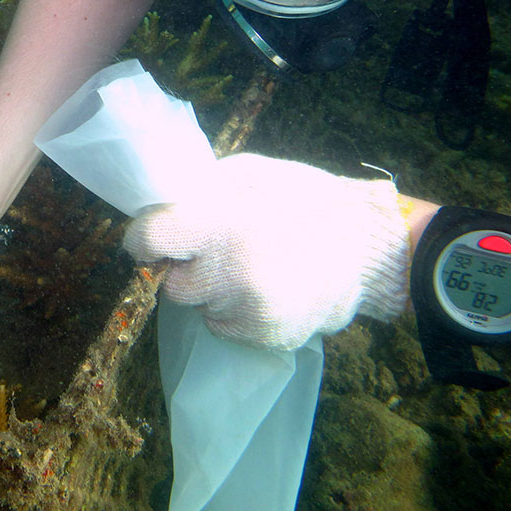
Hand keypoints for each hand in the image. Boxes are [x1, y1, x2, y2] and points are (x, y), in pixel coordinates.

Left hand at [123, 153, 410, 350]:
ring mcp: (250, 312)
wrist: (367, 246)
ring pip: (198, 307)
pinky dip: (234, 311)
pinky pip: (224, 326)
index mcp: (223, 225)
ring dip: (210, 290)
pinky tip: (264, 288)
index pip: (150, 241)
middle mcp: (233, 274)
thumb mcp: (247, 174)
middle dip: (184, 267)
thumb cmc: (302, 199)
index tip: (150, 239)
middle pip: (171, 283)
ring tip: (248, 266)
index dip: (143, 239)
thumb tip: (152, 210)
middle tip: (214, 250)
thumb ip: (197, 193)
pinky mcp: (265, 337)